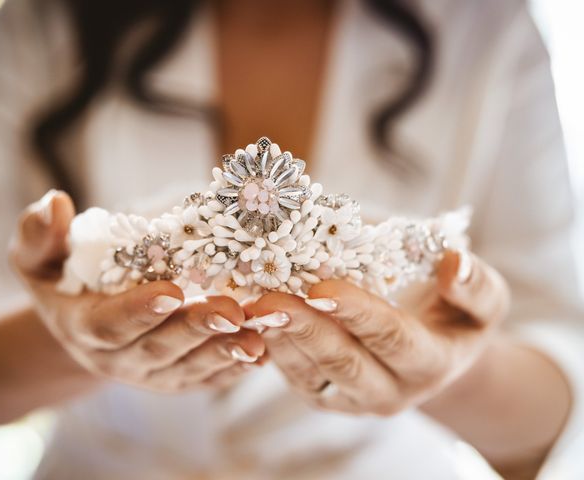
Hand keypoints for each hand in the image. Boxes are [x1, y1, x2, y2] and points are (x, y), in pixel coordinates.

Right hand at [10, 190, 264, 391]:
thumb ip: (40, 233)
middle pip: (159, 348)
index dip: (139, 311)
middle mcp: (118, 358)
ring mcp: (152, 372)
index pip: (110, 324)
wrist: (84, 318)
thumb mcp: (39, 254)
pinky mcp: (179, 375)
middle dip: (196, 329)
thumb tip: (56, 205)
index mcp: (83, 328)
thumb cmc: (62, 276)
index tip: (172, 291)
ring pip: (189, 366)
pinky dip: (235, 366)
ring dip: (224, 352)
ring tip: (256, 335)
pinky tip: (263, 351)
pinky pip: (207, 377)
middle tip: (231, 310)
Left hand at [245, 251, 509, 413]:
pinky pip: (296, 377)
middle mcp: (391, 390)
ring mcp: (354, 398)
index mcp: (431, 363)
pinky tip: (253, 319)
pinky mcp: (326, 395)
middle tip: (267, 299)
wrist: (435, 352)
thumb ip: (475, 285)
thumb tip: (453, 263)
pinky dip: (272, 348)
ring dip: (279, 339)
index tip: (321, 286)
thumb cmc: (457, 316)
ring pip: (311, 374)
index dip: (357, 312)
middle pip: (343, 362)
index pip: (390, 337)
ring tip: (252, 306)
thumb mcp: (485, 299)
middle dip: (304, 328)